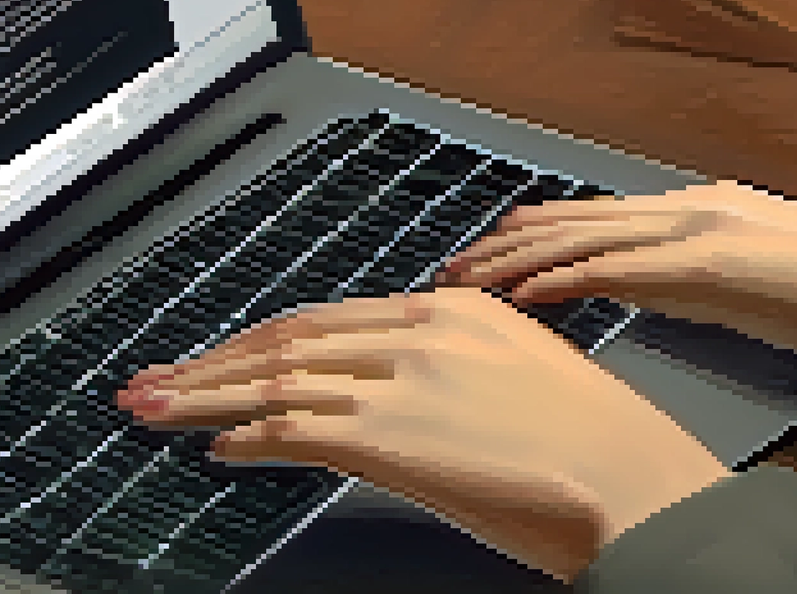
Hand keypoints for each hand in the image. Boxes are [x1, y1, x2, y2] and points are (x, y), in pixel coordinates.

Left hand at [116, 290, 728, 580]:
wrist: (643, 489)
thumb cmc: (602, 450)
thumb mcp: (522, 379)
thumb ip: (447, 375)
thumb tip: (382, 400)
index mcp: (453, 308)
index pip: (327, 319)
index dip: (260, 344)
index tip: (220, 361)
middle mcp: (420, 330)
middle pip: (287, 340)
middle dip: (213, 362)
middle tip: (156, 380)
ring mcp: (402, 379)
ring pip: (275, 378)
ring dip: (204, 396)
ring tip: (153, 407)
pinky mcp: (391, 432)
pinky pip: (295, 429)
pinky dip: (246, 437)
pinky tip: (218, 448)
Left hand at [438, 181, 796, 368]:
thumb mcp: (750, 281)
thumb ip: (690, 275)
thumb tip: (639, 285)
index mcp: (701, 210)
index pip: (602, 218)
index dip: (540, 230)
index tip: (493, 245)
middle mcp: (691, 209)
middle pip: (576, 223)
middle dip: (507, 245)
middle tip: (453, 266)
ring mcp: (699, 232)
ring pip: (581, 241)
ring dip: (514, 262)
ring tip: (463, 281)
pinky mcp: (711, 264)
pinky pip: (617, 272)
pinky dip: (561, 282)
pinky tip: (521, 296)